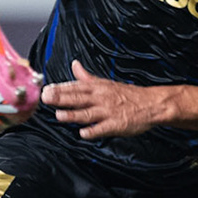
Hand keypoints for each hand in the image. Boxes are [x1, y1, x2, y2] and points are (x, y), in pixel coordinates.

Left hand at [41, 60, 161, 138]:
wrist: (151, 104)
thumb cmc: (126, 94)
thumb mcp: (105, 83)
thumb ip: (86, 77)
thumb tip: (74, 64)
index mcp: (98, 88)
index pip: (76, 86)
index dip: (61, 88)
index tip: (46, 88)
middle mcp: (101, 98)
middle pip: (79, 98)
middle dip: (61, 98)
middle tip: (46, 98)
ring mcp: (108, 112)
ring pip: (88, 113)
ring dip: (73, 114)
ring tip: (59, 115)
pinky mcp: (117, 124)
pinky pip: (103, 128)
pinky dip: (94, 131)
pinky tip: (83, 133)